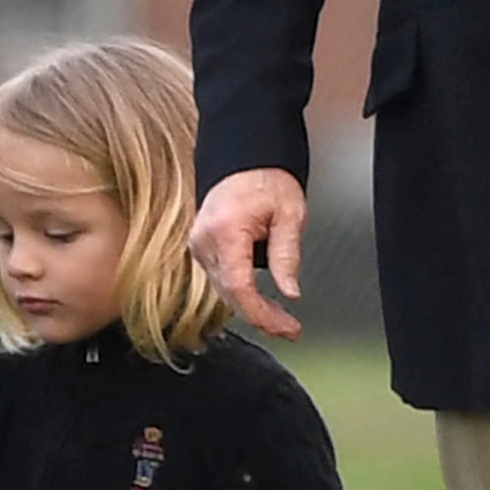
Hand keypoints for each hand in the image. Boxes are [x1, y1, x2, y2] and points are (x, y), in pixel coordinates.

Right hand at [193, 168, 308, 340]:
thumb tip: (289, 292)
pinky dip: (241, 293)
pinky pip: (220, 279)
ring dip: (252, 308)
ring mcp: (199, 244)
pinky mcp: (202, 247)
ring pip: (224, 291)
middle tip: (290, 329)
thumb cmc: (265, 179)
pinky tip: (262, 301)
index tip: (284, 328)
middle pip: (230, 294)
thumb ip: (288, 256)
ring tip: (282, 319)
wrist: (244, 160)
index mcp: (226, 230)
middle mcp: (205, 240)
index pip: (239, 287)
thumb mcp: (290, 216)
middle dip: (261, 317)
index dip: (262, 314)